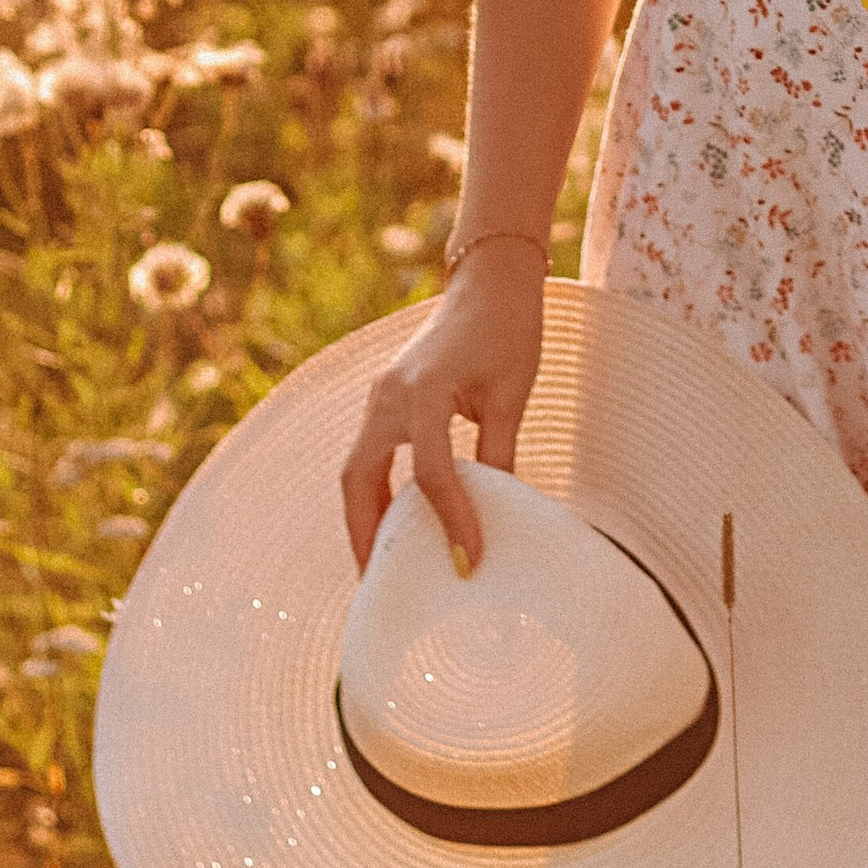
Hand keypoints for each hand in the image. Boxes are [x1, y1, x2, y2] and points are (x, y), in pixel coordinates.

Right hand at [337, 245, 547, 574]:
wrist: (488, 282)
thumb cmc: (508, 330)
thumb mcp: (511, 395)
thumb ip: (500, 455)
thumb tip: (500, 516)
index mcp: (425, 390)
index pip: (431, 473)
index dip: (451, 521)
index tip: (469, 561)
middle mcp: (389, 395)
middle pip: (359, 479)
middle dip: (365, 534)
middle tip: (382, 585)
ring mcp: (380, 396)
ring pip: (356, 470)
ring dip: (364, 517)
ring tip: (383, 565)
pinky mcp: (384, 398)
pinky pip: (369, 454)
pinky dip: (376, 491)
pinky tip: (395, 521)